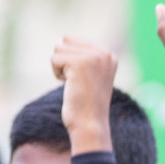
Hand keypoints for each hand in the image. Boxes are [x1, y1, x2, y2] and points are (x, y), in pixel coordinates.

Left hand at [50, 36, 116, 152]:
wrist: (90, 124)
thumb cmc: (85, 105)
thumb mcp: (90, 77)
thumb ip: (82, 58)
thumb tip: (61, 39)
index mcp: (109, 55)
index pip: (74, 39)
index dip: (69, 59)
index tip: (80, 78)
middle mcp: (104, 53)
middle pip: (65, 40)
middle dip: (63, 60)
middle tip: (75, 80)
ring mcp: (93, 57)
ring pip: (58, 48)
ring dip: (59, 67)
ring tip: (73, 83)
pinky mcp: (80, 63)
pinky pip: (54, 59)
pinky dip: (57, 73)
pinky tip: (69, 85)